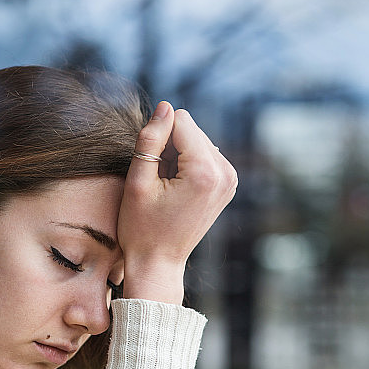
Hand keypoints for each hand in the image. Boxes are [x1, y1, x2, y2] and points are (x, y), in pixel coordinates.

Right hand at [118, 101, 237, 303]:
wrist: (159, 262)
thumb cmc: (142, 228)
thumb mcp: (138, 182)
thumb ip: (151, 139)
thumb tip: (165, 106)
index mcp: (205, 172)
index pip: (180, 120)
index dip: (158, 138)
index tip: (152, 170)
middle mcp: (225, 173)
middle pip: (191, 128)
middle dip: (170, 147)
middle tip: (160, 182)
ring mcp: (230, 179)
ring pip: (197, 139)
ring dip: (178, 156)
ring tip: (168, 188)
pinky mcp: (228, 183)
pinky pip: (204, 154)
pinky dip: (187, 164)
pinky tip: (177, 189)